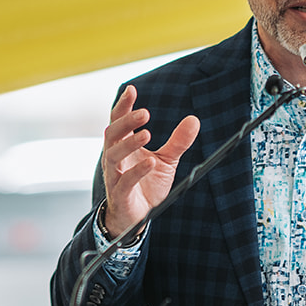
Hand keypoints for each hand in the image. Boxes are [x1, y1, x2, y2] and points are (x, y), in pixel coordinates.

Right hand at [101, 85, 200, 236]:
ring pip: (113, 155)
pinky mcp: (120, 194)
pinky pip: (124, 181)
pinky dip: (136, 171)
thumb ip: (178, 141)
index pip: (118, 121)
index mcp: (123, 146)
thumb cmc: (147, 184)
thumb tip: (194, 119)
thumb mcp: (167, 160)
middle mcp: (114, 157)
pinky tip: (150, 162)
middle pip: (112, 133)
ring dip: (129, 143)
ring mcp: (114, 176)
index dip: (123, 105)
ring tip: (146, 134)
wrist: (137, 216)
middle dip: (126, 122)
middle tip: (144, 113)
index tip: (132, 89)